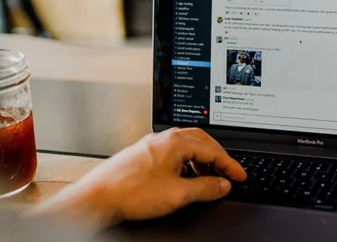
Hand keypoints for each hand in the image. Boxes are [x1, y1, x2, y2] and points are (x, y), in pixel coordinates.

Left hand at [29, 128, 246, 232]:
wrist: (97, 197)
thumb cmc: (130, 192)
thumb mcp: (178, 194)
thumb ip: (206, 188)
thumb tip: (223, 185)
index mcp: (176, 142)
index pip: (213, 150)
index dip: (230, 165)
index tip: (240, 176)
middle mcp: (164, 138)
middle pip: (201, 141)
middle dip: (218, 157)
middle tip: (228, 172)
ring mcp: (152, 145)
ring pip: (186, 145)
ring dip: (202, 160)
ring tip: (209, 177)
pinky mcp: (142, 154)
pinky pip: (172, 152)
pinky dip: (186, 162)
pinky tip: (184, 177)